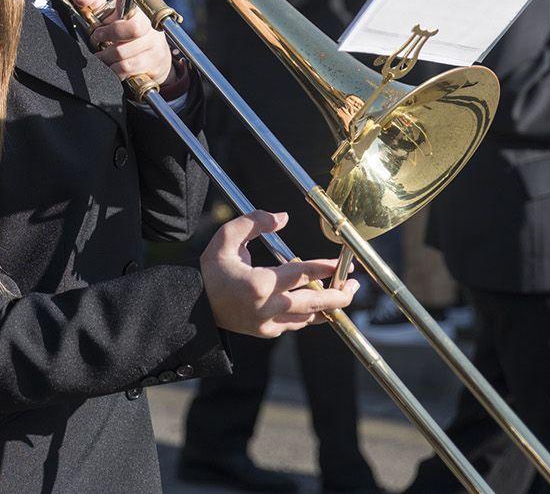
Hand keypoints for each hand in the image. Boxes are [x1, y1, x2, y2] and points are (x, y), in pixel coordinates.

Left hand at [73, 0, 173, 87]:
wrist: (153, 61)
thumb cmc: (124, 34)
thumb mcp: (109, 17)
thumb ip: (93, 3)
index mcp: (134, 7)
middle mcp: (147, 22)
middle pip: (133, 27)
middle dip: (110, 35)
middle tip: (97, 38)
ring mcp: (153, 41)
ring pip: (125, 51)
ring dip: (107, 55)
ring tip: (102, 55)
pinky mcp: (154, 60)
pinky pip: (128, 67)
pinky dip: (114, 69)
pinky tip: (112, 66)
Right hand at [200, 211, 357, 337]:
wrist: (194, 306)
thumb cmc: (211, 270)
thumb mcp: (226, 238)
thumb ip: (254, 222)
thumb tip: (283, 218)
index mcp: (259, 284)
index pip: (301, 274)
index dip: (323, 268)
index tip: (340, 263)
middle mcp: (267, 307)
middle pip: (313, 303)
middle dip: (338, 295)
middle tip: (354, 285)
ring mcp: (267, 323)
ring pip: (308, 318)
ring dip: (327, 307)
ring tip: (342, 294)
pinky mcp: (266, 332)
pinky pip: (295, 324)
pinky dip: (309, 315)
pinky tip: (317, 306)